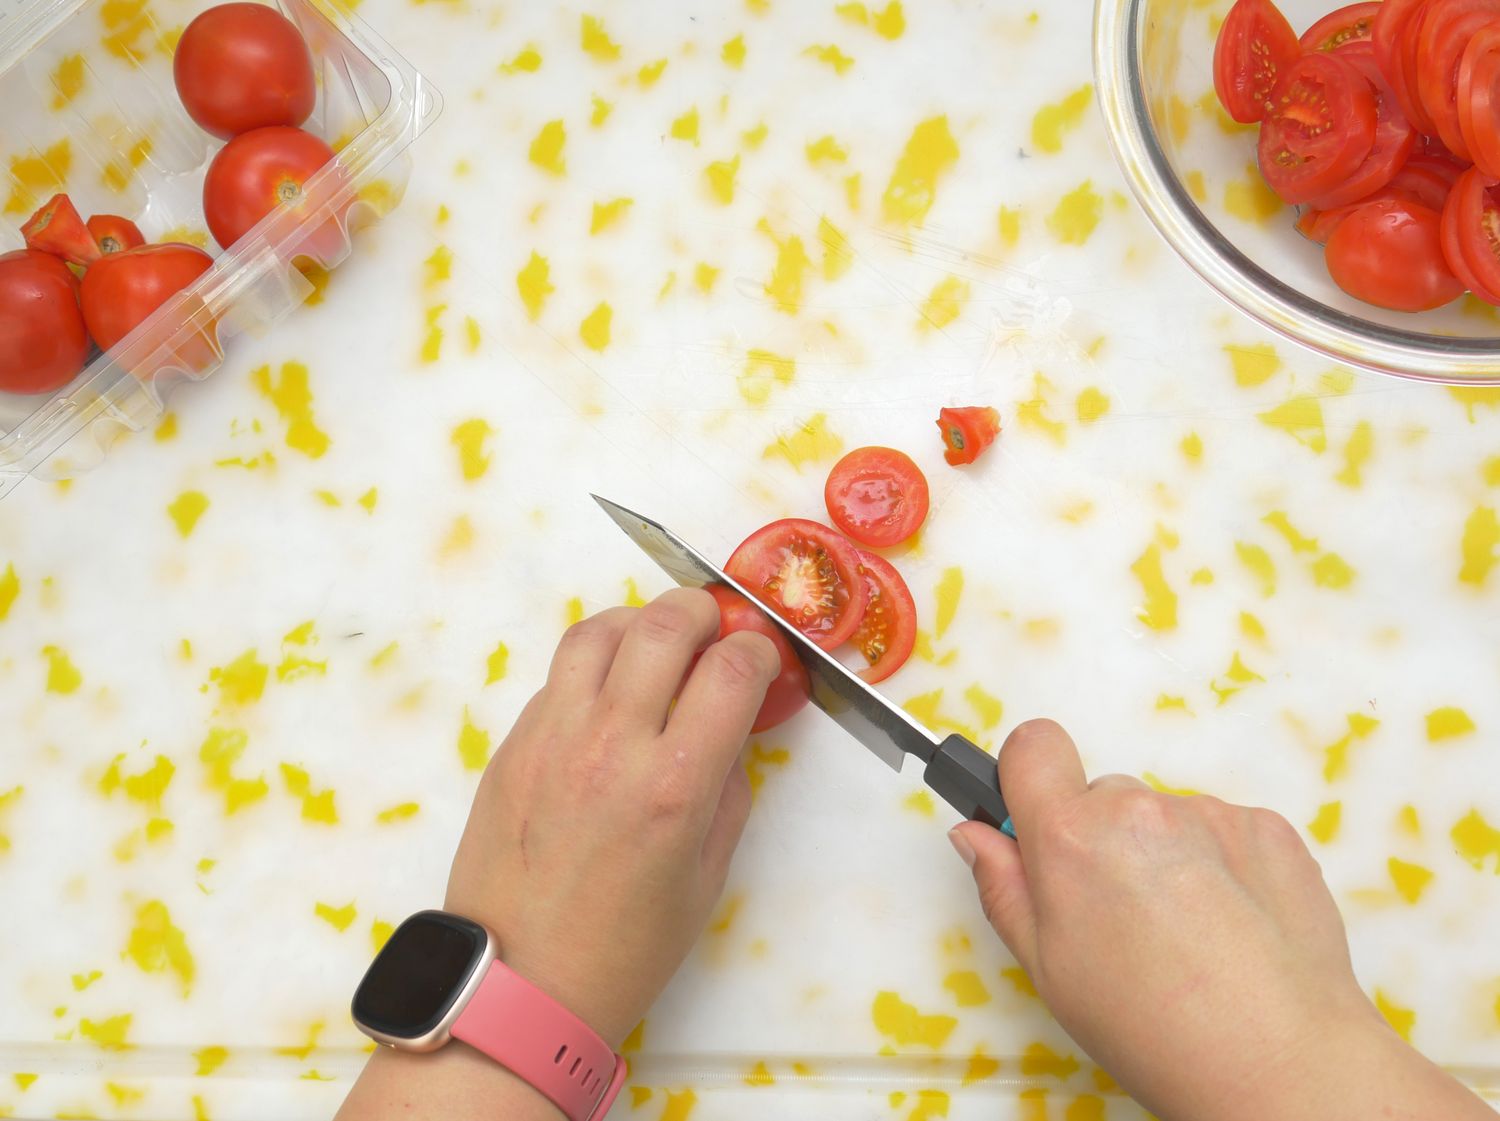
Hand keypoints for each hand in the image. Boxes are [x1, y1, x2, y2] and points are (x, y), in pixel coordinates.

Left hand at [444, 586, 778, 1047]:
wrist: (519, 985)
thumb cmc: (624, 948)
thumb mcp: (707, 877)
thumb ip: (727, 790)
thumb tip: (732, 729)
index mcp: (674, 785)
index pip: (731, 670)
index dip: (758, 650)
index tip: (761, 658)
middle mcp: (612, 745)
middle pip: (663, 626)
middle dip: (701, 611)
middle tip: (714, 628)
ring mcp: (552, 738)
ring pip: (597, 631)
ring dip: (638, 623)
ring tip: (656, 645)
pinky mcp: (512, 745)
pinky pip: (558, 676)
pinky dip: (593, 666)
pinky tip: (609, 696)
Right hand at [949, 719, 1495, 1120]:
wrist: (1280, 1062)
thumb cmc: (1154, 1030)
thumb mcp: (1048, 970)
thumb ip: (1004, 888)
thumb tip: (975, 835)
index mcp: (1071, 837)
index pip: (1033, 745)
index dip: (1030, 774)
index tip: (1037, 815)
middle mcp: (1138, 808)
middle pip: (1103, 795)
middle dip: (1102, 839)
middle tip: (1121, 916)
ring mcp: (1210, 814)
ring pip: (1165, 818)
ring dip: (1166, 857)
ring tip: (1187, 936)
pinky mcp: (1268, 828)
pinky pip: (1224, 831)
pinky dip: (1222, 867)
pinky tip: (1231, 929)